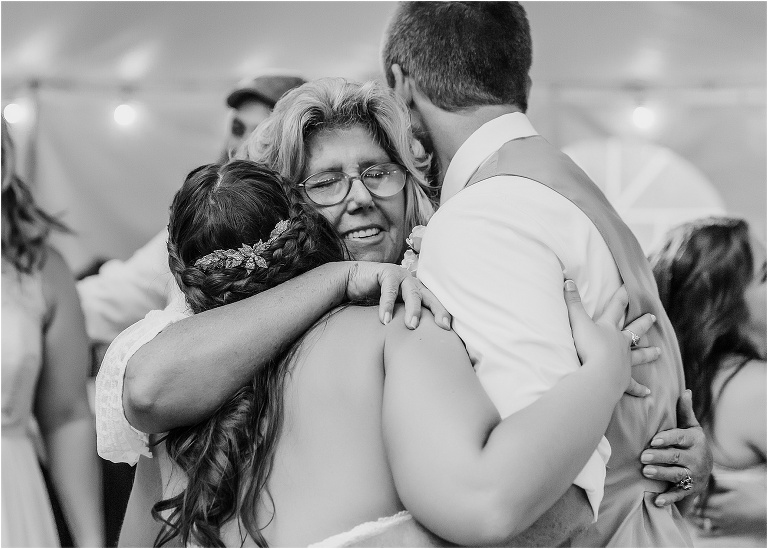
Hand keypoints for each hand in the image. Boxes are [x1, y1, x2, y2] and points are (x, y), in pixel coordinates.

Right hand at [344, 261, 451, 329]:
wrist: (353, 279)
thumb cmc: (373, 297)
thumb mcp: (393, 309)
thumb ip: (403, 318)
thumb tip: (415, 342)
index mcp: (417, 290)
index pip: (433, 302)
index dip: (441, 313)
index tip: (448, 329)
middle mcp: (412, 282)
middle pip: (429, 297)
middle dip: (437, 311)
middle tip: (442, 326)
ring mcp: (401, 276)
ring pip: (412, 293)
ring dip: (413, 310)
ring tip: (412, 326)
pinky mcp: (387, 272)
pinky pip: (389, 290)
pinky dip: (387, 305)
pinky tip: (385, 319)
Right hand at [563, 281, 656, 396]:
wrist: (599, 375)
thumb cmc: (588, 348)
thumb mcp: (577, 322)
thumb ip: (572, 302)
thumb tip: (567, 280)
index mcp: (609, 329)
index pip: (616, 308)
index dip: (621, 297)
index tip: (629, 287)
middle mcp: (621, 344)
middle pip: (634, 331)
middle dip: (643, 323)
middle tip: (653, 318)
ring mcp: (624, 362)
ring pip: (639, 356)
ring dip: (648, 353)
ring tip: (659, 352)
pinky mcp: (623, 380)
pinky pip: (633, 385)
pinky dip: (640, 389)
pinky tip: (648, 392)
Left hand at [641, 389, 712, 506]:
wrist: (707, 468)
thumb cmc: (691, 442)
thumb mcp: (691, 427)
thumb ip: (685, 412)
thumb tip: (684, 390)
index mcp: (695, 441)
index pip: (680, 438)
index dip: (667, 439)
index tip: (653, 440)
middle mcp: (697, 458)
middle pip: (676, 457)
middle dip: (659, 457)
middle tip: (643, 456)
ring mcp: (694, 475)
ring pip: (677, 475)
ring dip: (662, 474)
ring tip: (646, 471)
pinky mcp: (691, 489)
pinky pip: (680, 494)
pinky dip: (669, 499)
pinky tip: (656, 501)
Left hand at [690, 470, 766, 536]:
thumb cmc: (755, 497)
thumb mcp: (736, 485)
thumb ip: (718, 482)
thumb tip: (705, 477)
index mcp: (718, 503)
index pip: (696, 499)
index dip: (692, 493)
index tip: (693, 488)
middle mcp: (717, 516)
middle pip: (696, 510)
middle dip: (692, 503)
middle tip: (691, 496)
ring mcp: (722, 525)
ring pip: (700, 521)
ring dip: (694, 514)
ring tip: (692, 507)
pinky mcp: (728, 531)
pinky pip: (710, 533)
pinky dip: (702, 529)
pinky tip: (699, 527)